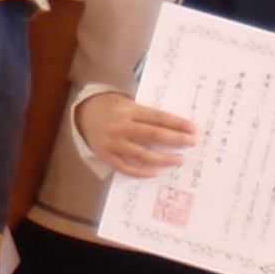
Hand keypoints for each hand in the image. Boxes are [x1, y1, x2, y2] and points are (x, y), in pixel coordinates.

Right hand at [72, 91, 197, 176]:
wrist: (82, 114)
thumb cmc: (111, 107)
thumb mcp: (126, 102)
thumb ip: (145, 113)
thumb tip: (175, 126)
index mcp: (127, 109)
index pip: (157, 117)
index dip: (176, 123)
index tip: (193, 128)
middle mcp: (120, 126)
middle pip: (153, 135)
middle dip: (175, 139)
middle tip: (192, 142)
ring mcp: (113, 142)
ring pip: (142, 154)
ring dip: (163, 158)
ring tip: (179, 159)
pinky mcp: (106, 155)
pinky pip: (125, 167)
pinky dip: (141, 171)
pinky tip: (155, 171)